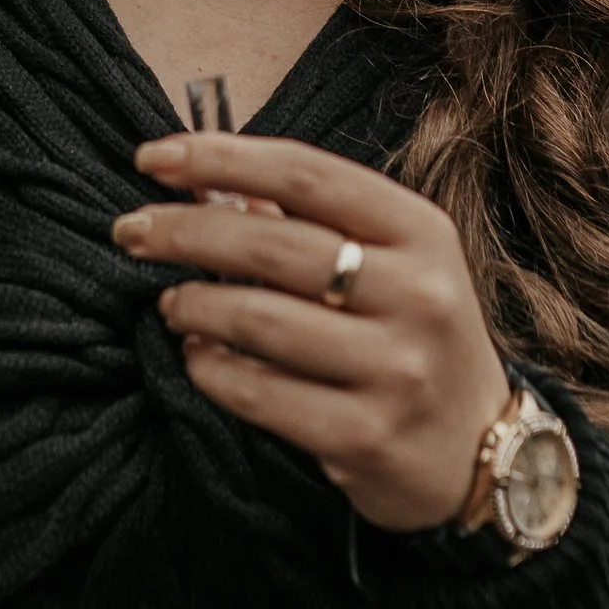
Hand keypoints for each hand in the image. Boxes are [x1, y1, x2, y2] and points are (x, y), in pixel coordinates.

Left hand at [116, 133, 512, 532]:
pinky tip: (197, 357)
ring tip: (170, 302)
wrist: (477, 449)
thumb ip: (307, 222)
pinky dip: (210, 369)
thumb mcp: (390, 262)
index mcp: (421, 232)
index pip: (305, 174)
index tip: (152, 158)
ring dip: (192, 305)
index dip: (220, 158)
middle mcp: (417, 294)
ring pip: (257, 319)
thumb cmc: (413, 334)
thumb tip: (204, 182)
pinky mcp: (366, 435)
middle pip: (271, 245)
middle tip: (131, 231)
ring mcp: (395, 369)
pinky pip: (259, 393)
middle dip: (182, 232)